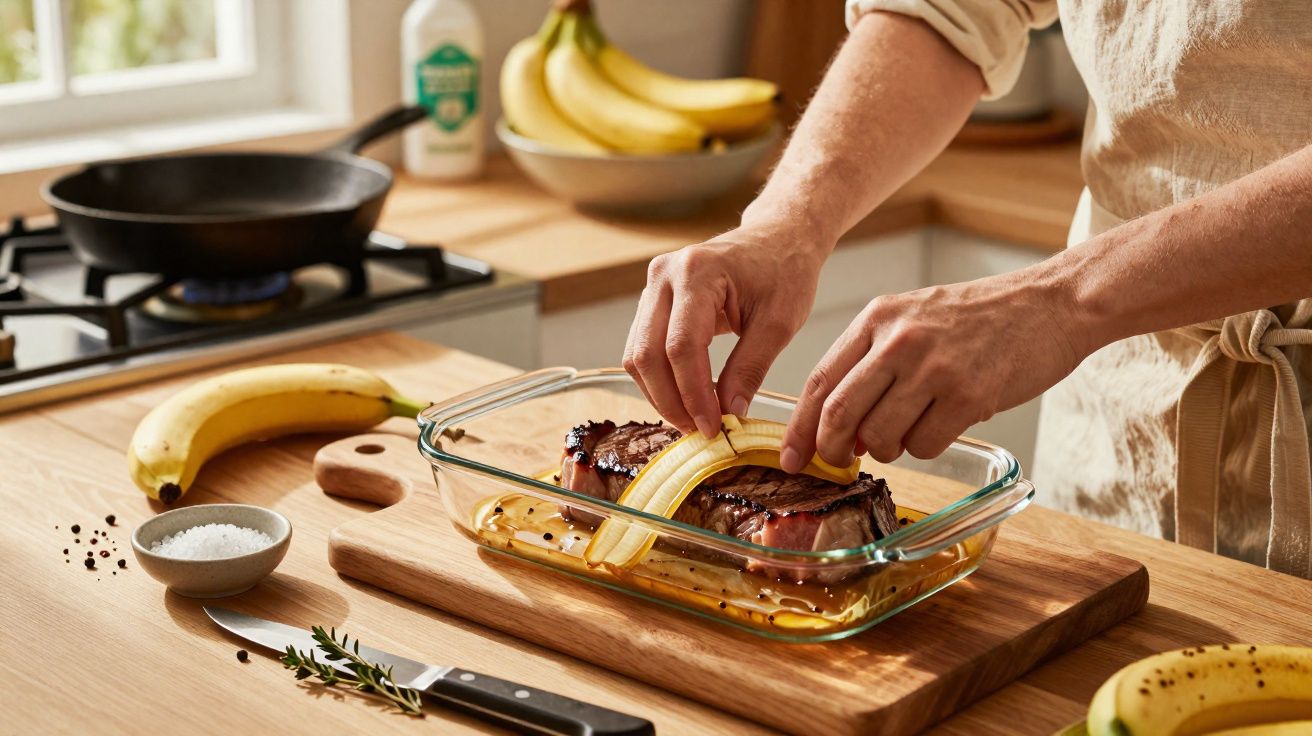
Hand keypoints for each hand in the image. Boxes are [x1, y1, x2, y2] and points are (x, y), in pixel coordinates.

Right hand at [623, 222, 830, 436]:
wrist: (777, 239)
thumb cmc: (783, 271)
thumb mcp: (779, 322)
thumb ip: (750, 368)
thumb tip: (729, 413)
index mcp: (697, 272)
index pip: (681, 346)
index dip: (693, 394)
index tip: (713, 426)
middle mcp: (664, 274)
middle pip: (647, 353)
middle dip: (670, 400)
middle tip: (699, 431)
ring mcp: (653, 286)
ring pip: (638, 355)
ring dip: (660, 394)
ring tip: (693, 419)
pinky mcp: (652, 301)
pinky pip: (643, 348)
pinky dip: (660, 379)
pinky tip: (685, 399)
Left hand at [779, 271, 1089, 470]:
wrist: (1050, 303)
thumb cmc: (979, 318)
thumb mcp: (913, 320)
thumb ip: (872, 364)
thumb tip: (841, 431)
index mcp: (878, 318)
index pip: (819, 382)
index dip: (799, 428)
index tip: (791, 458)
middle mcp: (899, 340)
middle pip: (838, 414)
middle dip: (832, 450)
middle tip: (840, 462)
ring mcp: (934, 368)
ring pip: (880, 438)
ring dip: (888, 449)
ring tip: (911, 428)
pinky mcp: (969, 394)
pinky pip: (924, 446)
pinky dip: (927, 448)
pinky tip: (945, 423)